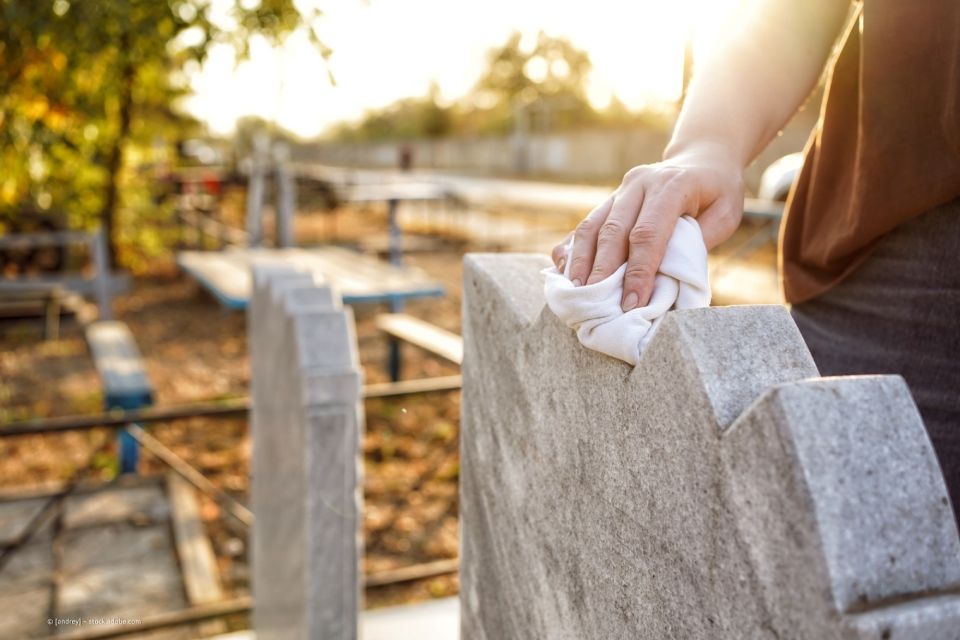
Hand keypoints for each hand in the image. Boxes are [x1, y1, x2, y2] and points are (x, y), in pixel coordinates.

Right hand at [551, 142, 743, 309]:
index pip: (648, 233)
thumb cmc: (717, 193)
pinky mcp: (609, 198)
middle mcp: (640, 183)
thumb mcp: (724, 215)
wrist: (702, 158)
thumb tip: (664, 280)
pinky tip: (564, 270)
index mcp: (671, 185)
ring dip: (581, 261)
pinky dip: (572, 248)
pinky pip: (586, 223)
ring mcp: (621, 189)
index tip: (632, 302)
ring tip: (575, 290)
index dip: (637, 270)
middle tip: (596, 303)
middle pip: (613, 231)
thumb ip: (696, 243)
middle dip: (603, 271)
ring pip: (592, 225)